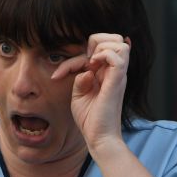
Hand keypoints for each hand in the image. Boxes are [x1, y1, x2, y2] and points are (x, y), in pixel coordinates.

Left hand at [51, 33, 129, 151]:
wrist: (99, 137)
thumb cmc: (90, 119)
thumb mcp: (79, 95)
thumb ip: (81, 79)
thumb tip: (86, 69)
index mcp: (106, 74)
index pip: (95, 50)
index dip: (74, 57)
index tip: (57, 75)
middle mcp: (114, 72)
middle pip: (115, 38)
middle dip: (95, 41)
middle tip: (84, 61)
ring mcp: (117, 76)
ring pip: (119, 43)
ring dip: (100, 47)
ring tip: (90, 63)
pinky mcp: (117, 81)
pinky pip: (119, 55)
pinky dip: (103, 55)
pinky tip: (92, 67)